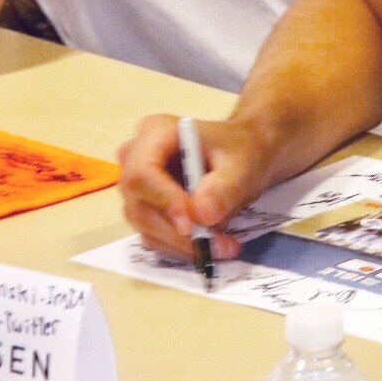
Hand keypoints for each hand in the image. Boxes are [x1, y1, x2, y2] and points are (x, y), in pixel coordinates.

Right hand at [117, 115, 276, 263]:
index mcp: (155, 133)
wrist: (244, 156)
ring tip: (223, 246)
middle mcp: (137, 158)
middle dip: (176, 233)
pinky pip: (153, 234)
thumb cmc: (241, 151)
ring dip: (181, 244)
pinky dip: (180, 246)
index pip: (142, 172)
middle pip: (139, 204)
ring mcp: (139, 185)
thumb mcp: (241, 165)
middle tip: (218, 246)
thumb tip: (201, 216)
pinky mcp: (146, 208)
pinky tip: (211, 244)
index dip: (162, 201)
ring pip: (144, 224)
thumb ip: (222, 189)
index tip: (190, 227)